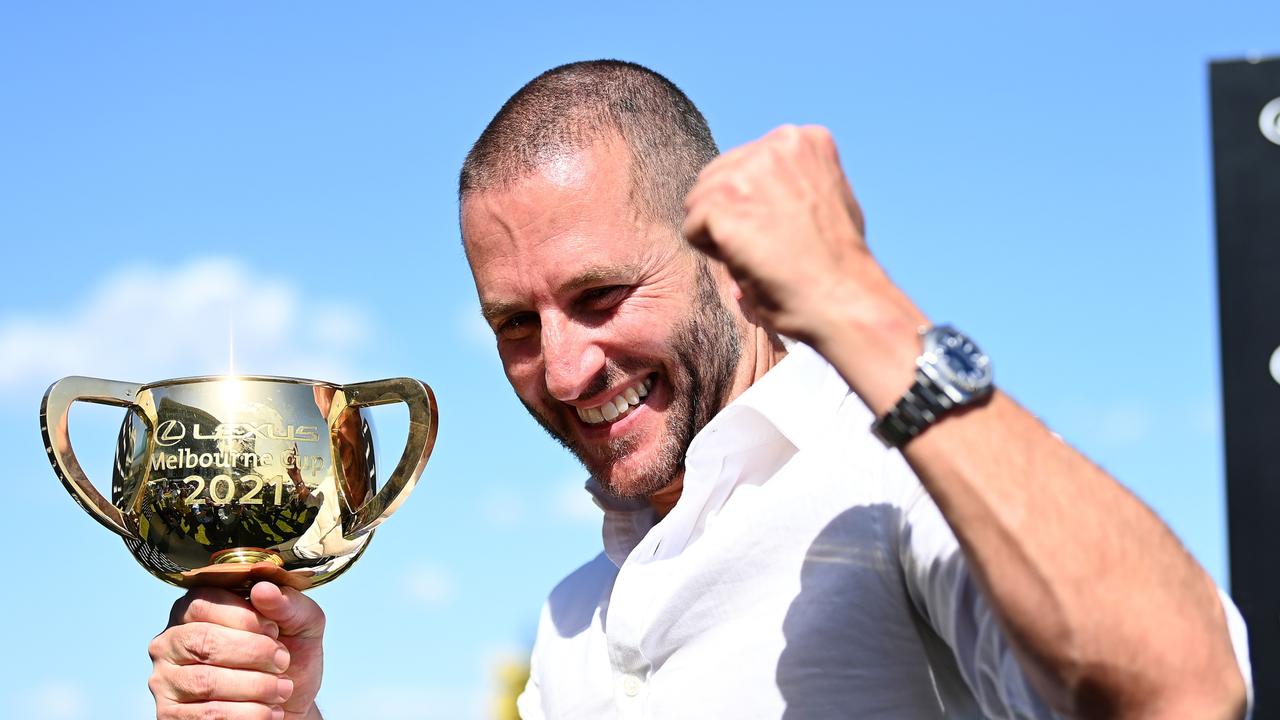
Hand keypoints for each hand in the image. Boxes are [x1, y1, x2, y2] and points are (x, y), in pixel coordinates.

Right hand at [149, 582, 324, 719]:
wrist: (289, 704)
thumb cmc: (290, 657)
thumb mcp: (301, 624)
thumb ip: (288, 603)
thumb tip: (264, 589)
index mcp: (196, 608)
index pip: (205, 602)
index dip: (245, 618)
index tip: (275, 631)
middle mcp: (171, 641)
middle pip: (204, 641)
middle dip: (253, 653)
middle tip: (282, 662)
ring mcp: (166, 680)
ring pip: (206, 681)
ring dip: (255, 687)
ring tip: (282, 690)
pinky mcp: (170, 715)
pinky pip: (207, 715)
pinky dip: (246, 714)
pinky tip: (269, 712)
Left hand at [681, 125, 925, 411]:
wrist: (844, 298)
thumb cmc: (840, 264)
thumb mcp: (829, 198)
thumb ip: (796, 179)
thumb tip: (760, 191)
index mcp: (803, 138)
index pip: (744, 163)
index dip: (755, 205)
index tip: (789, 230)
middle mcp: (775, 144)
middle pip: (715, 177)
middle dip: (731, 215)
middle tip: (772, 247)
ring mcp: (748, 171)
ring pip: (698, 202)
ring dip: (719, 235)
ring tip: (763, 253)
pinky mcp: (723, 201)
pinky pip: (691, 229)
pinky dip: (712, 254)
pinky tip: (751, 261)